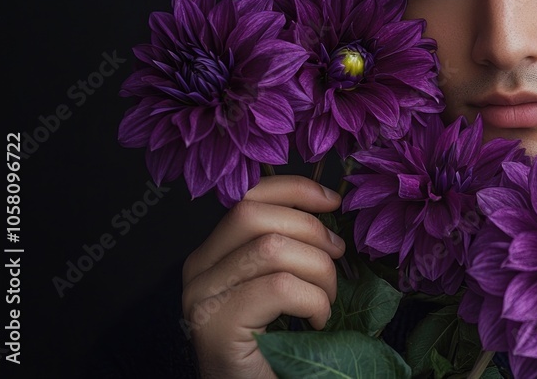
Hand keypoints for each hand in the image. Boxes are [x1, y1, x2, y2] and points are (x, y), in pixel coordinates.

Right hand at [181, 175, 345, 377]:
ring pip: (273, 249)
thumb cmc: (278, 347)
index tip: (333, 201)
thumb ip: (290, 248)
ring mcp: (203, 298)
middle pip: (257, 216)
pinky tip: (317, 321)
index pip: (249, 198)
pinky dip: (314, 301)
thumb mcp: (283, 285)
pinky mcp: (216, 326)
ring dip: (318, 271)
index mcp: (213, 254)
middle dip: (311, 230)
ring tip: (326, 300)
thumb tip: (328, 208)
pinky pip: (280, 288)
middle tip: (337, 258)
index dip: (295, 190)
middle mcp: (199, 271)